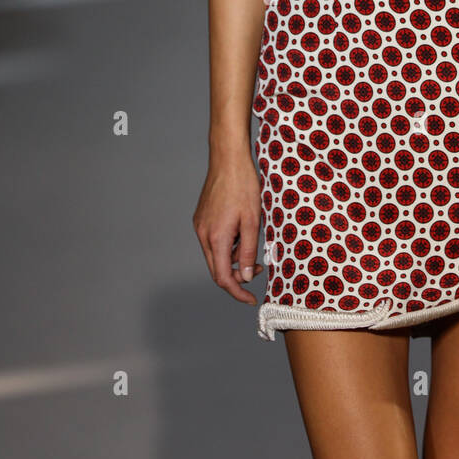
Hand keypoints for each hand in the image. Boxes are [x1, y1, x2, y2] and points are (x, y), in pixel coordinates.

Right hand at [193, 154, 263, 304]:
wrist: (227, 159)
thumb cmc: (243, 186)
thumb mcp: (253, 221)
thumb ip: (248, 250)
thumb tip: (246, 275)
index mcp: (217, 238)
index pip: (224, 278)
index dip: (237, 292)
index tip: (250, 299)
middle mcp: (203, 235)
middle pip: (217, 270)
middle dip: (237, 276)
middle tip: (258, 269)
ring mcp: (200, 226)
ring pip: (216, 255)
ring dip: (233, 258)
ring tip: (251, 242)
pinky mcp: (200, 219)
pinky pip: (213, 241)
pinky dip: (227, 245)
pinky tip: (240, 231)